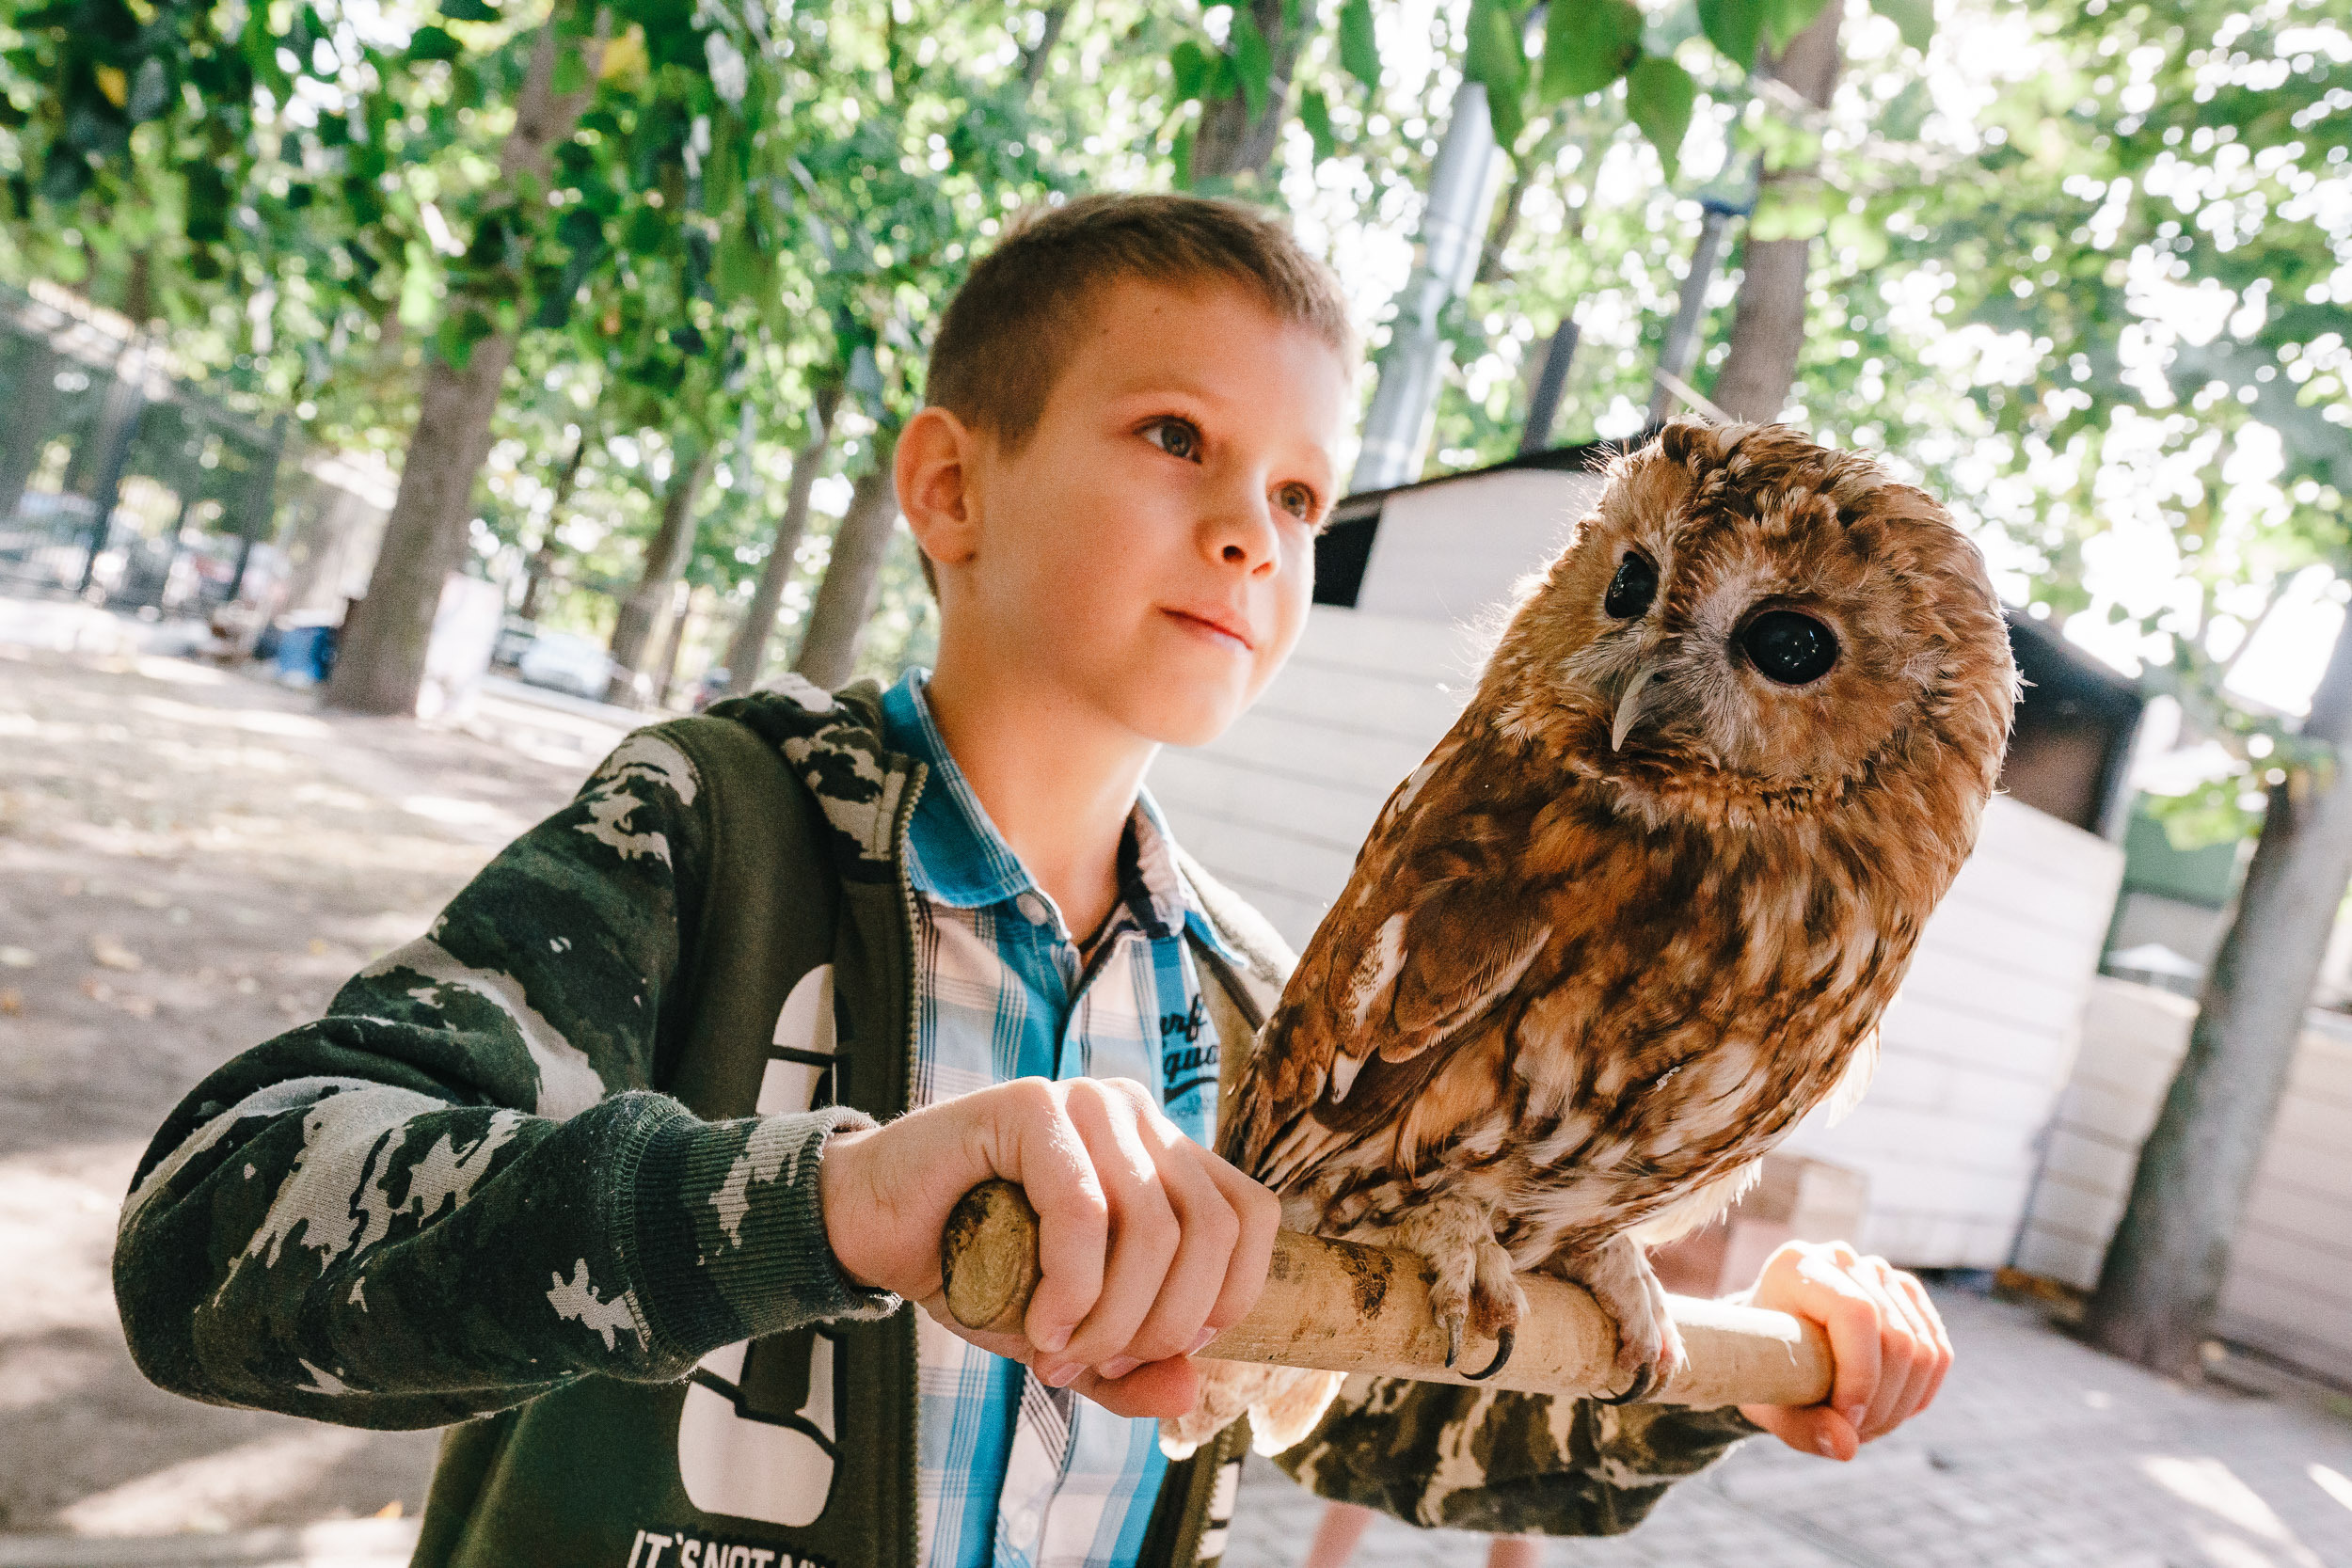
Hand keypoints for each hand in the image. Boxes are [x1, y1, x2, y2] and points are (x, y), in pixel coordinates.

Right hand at [817, 1076, 1281, 1419]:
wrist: (872, 1230)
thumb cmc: (976, 1271)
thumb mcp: (1068, 1336)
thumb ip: (1129, 1368)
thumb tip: (1189, 1390)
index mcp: (1165, 1151)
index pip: (1252, 1216)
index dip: (1228, 1297)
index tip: (1165, 1351)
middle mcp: (1138, 1115)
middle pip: (1210, 1231)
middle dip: (1161, 1325)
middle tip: (1099, 1364)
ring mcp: (1087, 1102)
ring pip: (1155, 1226)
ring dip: (1112, 1318)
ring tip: (1059, 1351)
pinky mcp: (1031, 1105)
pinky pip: (1084, 1211)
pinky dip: (1070, 1288)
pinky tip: (1039, 1323)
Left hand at [1734, 1240, 1951, 1460]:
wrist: (1770, 1344)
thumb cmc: (1762, 1367)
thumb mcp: (1767, 1400)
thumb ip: (1801, 1427)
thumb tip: (1846, 1448)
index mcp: (1797, 1266)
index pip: (1855, 1313)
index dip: (1861, 1374)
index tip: (1846, 1419)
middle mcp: (1840, 1258)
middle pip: (1896, 1336)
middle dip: (1882, 1401)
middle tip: (1853, 1432)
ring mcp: (1878, 1272)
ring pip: (1924, 1349)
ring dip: (1901, 1405)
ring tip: (1864, 1426)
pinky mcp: (1906, 1295)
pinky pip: (1939, 1352)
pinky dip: (1919, 1393)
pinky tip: (1888, 1408)